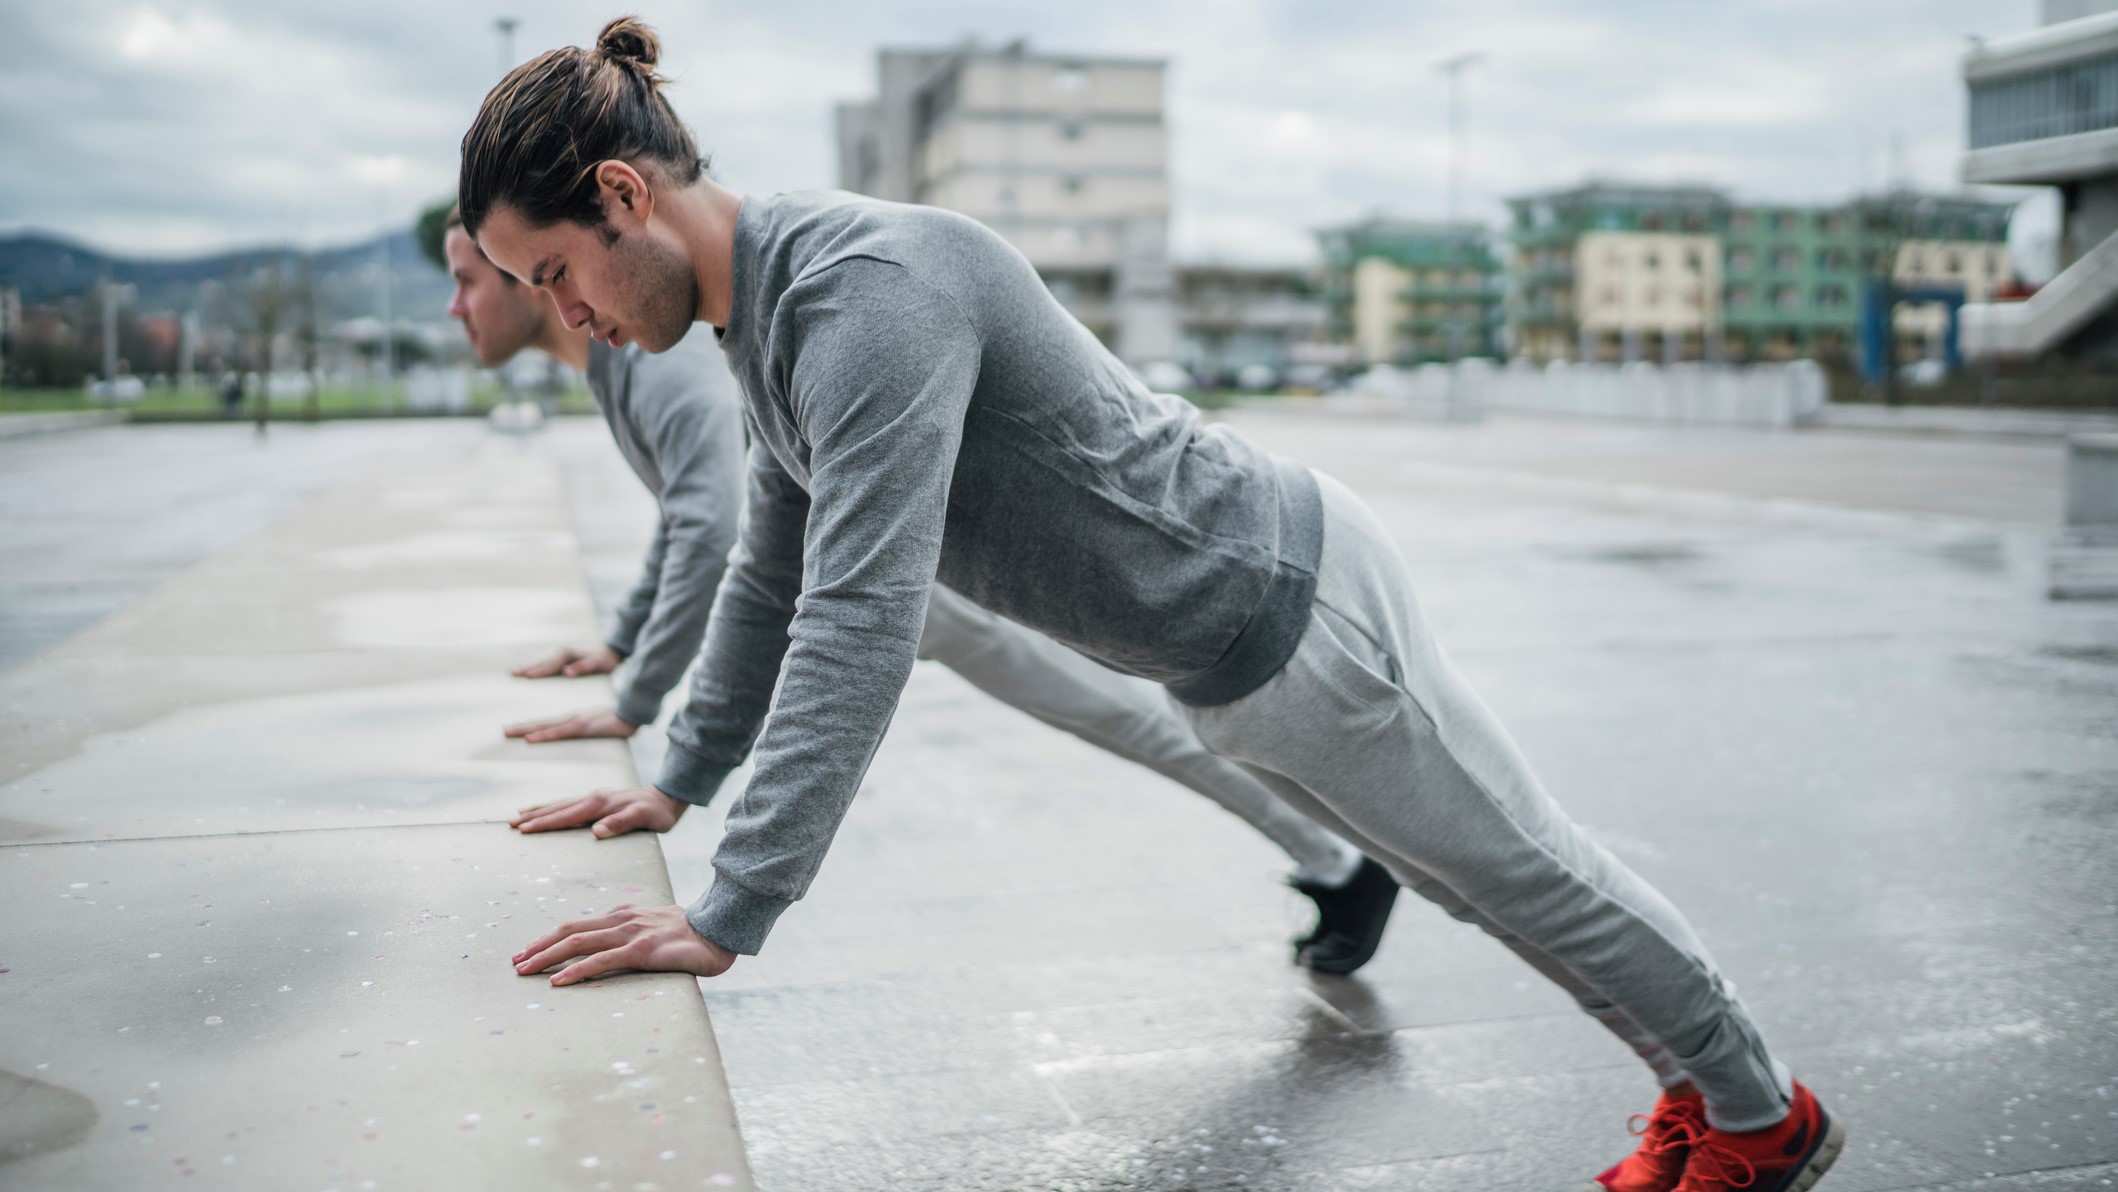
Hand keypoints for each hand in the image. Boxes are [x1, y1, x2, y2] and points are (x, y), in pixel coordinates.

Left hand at [503, 708, 637, 743]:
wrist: (635, 712)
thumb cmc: (620, 721)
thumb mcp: (600, 726)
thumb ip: (588, 731)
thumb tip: (578, 735)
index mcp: (575, 719)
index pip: (549, 724)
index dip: (531, 727)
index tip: (514, 730)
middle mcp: (572, 718)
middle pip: (542, 723)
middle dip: (522, 727)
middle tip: (503, 731)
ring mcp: (577, 721)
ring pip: (546, 726)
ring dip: (526, 729)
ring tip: (508, 732)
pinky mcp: (583, 726)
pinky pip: (559, 732)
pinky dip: (544, 735)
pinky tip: (531, 738)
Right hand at [509, 786, 685, 836]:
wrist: (667, 798)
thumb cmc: (656, 813)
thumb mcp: (643, 818)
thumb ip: (620, 823)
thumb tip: (596, 832)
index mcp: (599, 803)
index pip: (565, 815)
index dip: (543, 823)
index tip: (523, 830)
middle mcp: (593, 797)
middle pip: (557, 808)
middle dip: (533, 817)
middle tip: (510, 824)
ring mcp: (594, 797)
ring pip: (560, 804)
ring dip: (539, 811)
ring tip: (518, 816)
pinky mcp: (598, 800)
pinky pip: (569, 803)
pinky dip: (553, 807)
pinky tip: (547, 810)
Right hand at [512, 644, 622, 678]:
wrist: (610, 654)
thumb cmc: (603, 660)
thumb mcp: (597, 664)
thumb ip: (583, 667)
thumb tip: (567, 672)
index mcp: (567, 654)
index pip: (550, 665)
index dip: (539, 671)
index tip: (527, 676)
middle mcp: (561, 653)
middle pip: (541, 661)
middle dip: (526, 667)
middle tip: (511, 673)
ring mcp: (560, 656)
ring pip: (541, 662)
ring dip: (527, 667)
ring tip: (513, 673)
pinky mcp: (561, 660)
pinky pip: (545, 664)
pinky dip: (535, 668)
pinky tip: (527, 673)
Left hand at [513, 903, 735, 985]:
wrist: (721, 931)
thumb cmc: (691, 937)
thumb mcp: (655, 931)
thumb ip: (632, 937)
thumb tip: (614, 953)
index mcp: (623, 914)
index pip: (578, 925)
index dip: (550, 938)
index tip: (529, 952)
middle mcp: (622, 919)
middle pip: (569, 930)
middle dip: (538, 947)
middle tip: (515, 963)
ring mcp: (631, 933)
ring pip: (578, 943)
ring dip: (547, 957)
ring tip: (525, 971)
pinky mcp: (642, 950)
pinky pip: (601, 960)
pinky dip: (576, 970)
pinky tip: (558, 981)